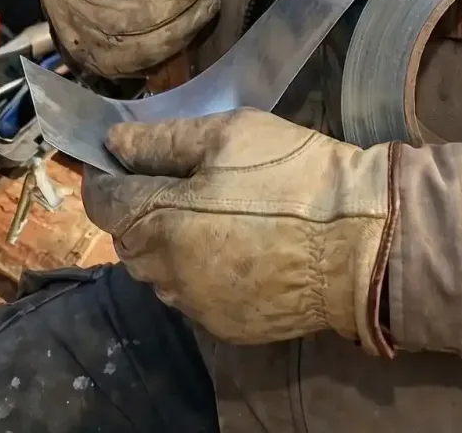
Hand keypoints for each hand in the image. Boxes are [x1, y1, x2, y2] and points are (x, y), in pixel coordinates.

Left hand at [82, 110, 395, 352]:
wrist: (358, 240)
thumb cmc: (289, 174)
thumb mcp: (226, 135)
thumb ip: (162, 140)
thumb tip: (115, 144)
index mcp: (159, 221)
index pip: (103, 201)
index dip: (107, 174)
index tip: (123, 156)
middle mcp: (166, 273)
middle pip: (128, 239)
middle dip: (138, 208)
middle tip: (178, 177)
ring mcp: (196, 306)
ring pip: (159, 271)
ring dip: (167, 243)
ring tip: (208, 212)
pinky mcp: (226, 326)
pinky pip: (194, 294)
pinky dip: (200, 270)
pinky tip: (236, 246)